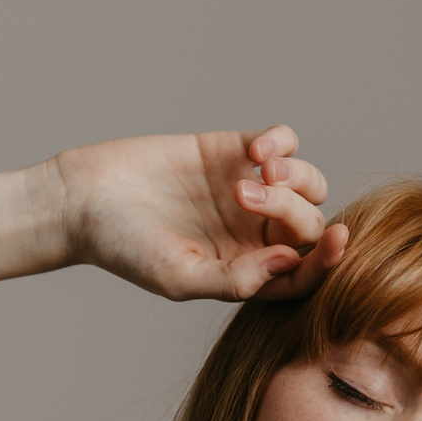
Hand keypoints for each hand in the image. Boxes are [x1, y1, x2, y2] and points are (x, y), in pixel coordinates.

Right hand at [53, 125, 348, 301]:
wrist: (82, 199)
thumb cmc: (124, 248)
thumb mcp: (179, 275)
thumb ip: (235, 278)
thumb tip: (288, 265)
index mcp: (248, 273)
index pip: (305, 273)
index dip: (328, 260)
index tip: (339, 238)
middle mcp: (255, 235)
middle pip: (308, 224)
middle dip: (289, 208)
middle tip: (244, 195)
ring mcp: (247, 192)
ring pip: (307, 184)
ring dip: (294, 177)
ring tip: (256, 171)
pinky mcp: (232, 151)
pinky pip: (283, 144)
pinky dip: (281, 142)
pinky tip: (255, 149)